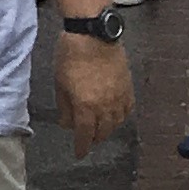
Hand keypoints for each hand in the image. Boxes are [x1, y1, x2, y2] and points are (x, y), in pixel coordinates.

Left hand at [55, 31, 134, 159]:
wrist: (94, 35)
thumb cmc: (70, 56)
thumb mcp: (60, 83)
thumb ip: (64, 107)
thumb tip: (67, 124)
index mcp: (86, 106)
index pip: (85, 135)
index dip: (82, 147)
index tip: (80, 154)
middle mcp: (105, 107)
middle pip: (103, 132)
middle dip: (94, 138)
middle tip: (88, 140)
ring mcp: (119, 97)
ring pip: (117, 123)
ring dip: (108, 129)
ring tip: (100, 129)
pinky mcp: (128, 88)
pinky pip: (127, 110)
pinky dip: (121, 117)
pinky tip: (116, 116)